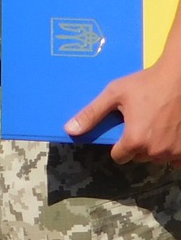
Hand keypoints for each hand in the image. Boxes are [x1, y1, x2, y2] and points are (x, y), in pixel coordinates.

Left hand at [66, 63, 180, 162]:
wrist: (179, 79)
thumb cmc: (146, 84)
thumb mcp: (114, 94)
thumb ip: (92, 114)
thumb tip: (70, 130)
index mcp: (135, 140)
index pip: (119, 157)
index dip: (118, 145)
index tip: (122, 131)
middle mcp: (156, 151)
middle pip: (139, 157)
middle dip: (136, 144)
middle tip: (140, 122)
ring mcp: (175, 152)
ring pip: (157, 158)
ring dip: (154, 147)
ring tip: (155, 124)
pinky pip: (176, 160)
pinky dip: (172, 150)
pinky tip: (169, 133)